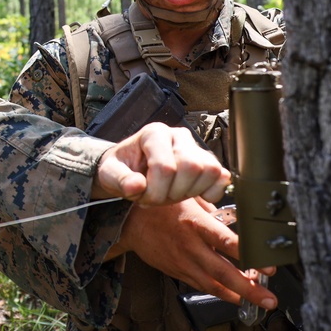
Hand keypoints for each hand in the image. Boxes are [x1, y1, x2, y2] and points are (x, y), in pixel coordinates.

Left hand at [91, 122, 229, 205]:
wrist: (130, 169)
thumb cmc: (122, 168)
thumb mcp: (109, 173)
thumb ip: (119, 179)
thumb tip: (136, 186)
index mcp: (154, 133)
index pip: (165, 166)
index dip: (155, 190)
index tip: (141, 196)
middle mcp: (178, 135)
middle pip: (192, 166)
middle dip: (172, 192)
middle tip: (156, 197)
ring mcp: (196, 147)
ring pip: (209, 171)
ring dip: (189, 192)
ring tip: (169, 194)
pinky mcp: (208, 161)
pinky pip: (222, 177)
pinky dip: (211, 192)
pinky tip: (191, 194)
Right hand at [110, 197, 277, 310]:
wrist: (129, 222)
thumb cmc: (159, 206)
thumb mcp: (188, 198)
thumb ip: (212, 211)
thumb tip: (235, 219)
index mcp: (195, 224)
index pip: (227, 242)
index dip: (249, 256)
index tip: (268, 266)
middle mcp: (190, 246)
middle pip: (223, 272)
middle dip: (249, 289)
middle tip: (269, 299)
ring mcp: (182, 262)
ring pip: (213, 284)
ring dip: (236, 295)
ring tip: (256, 302)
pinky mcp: (176, 271)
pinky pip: (200, 285)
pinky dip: (218, 292)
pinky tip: (233, 295)